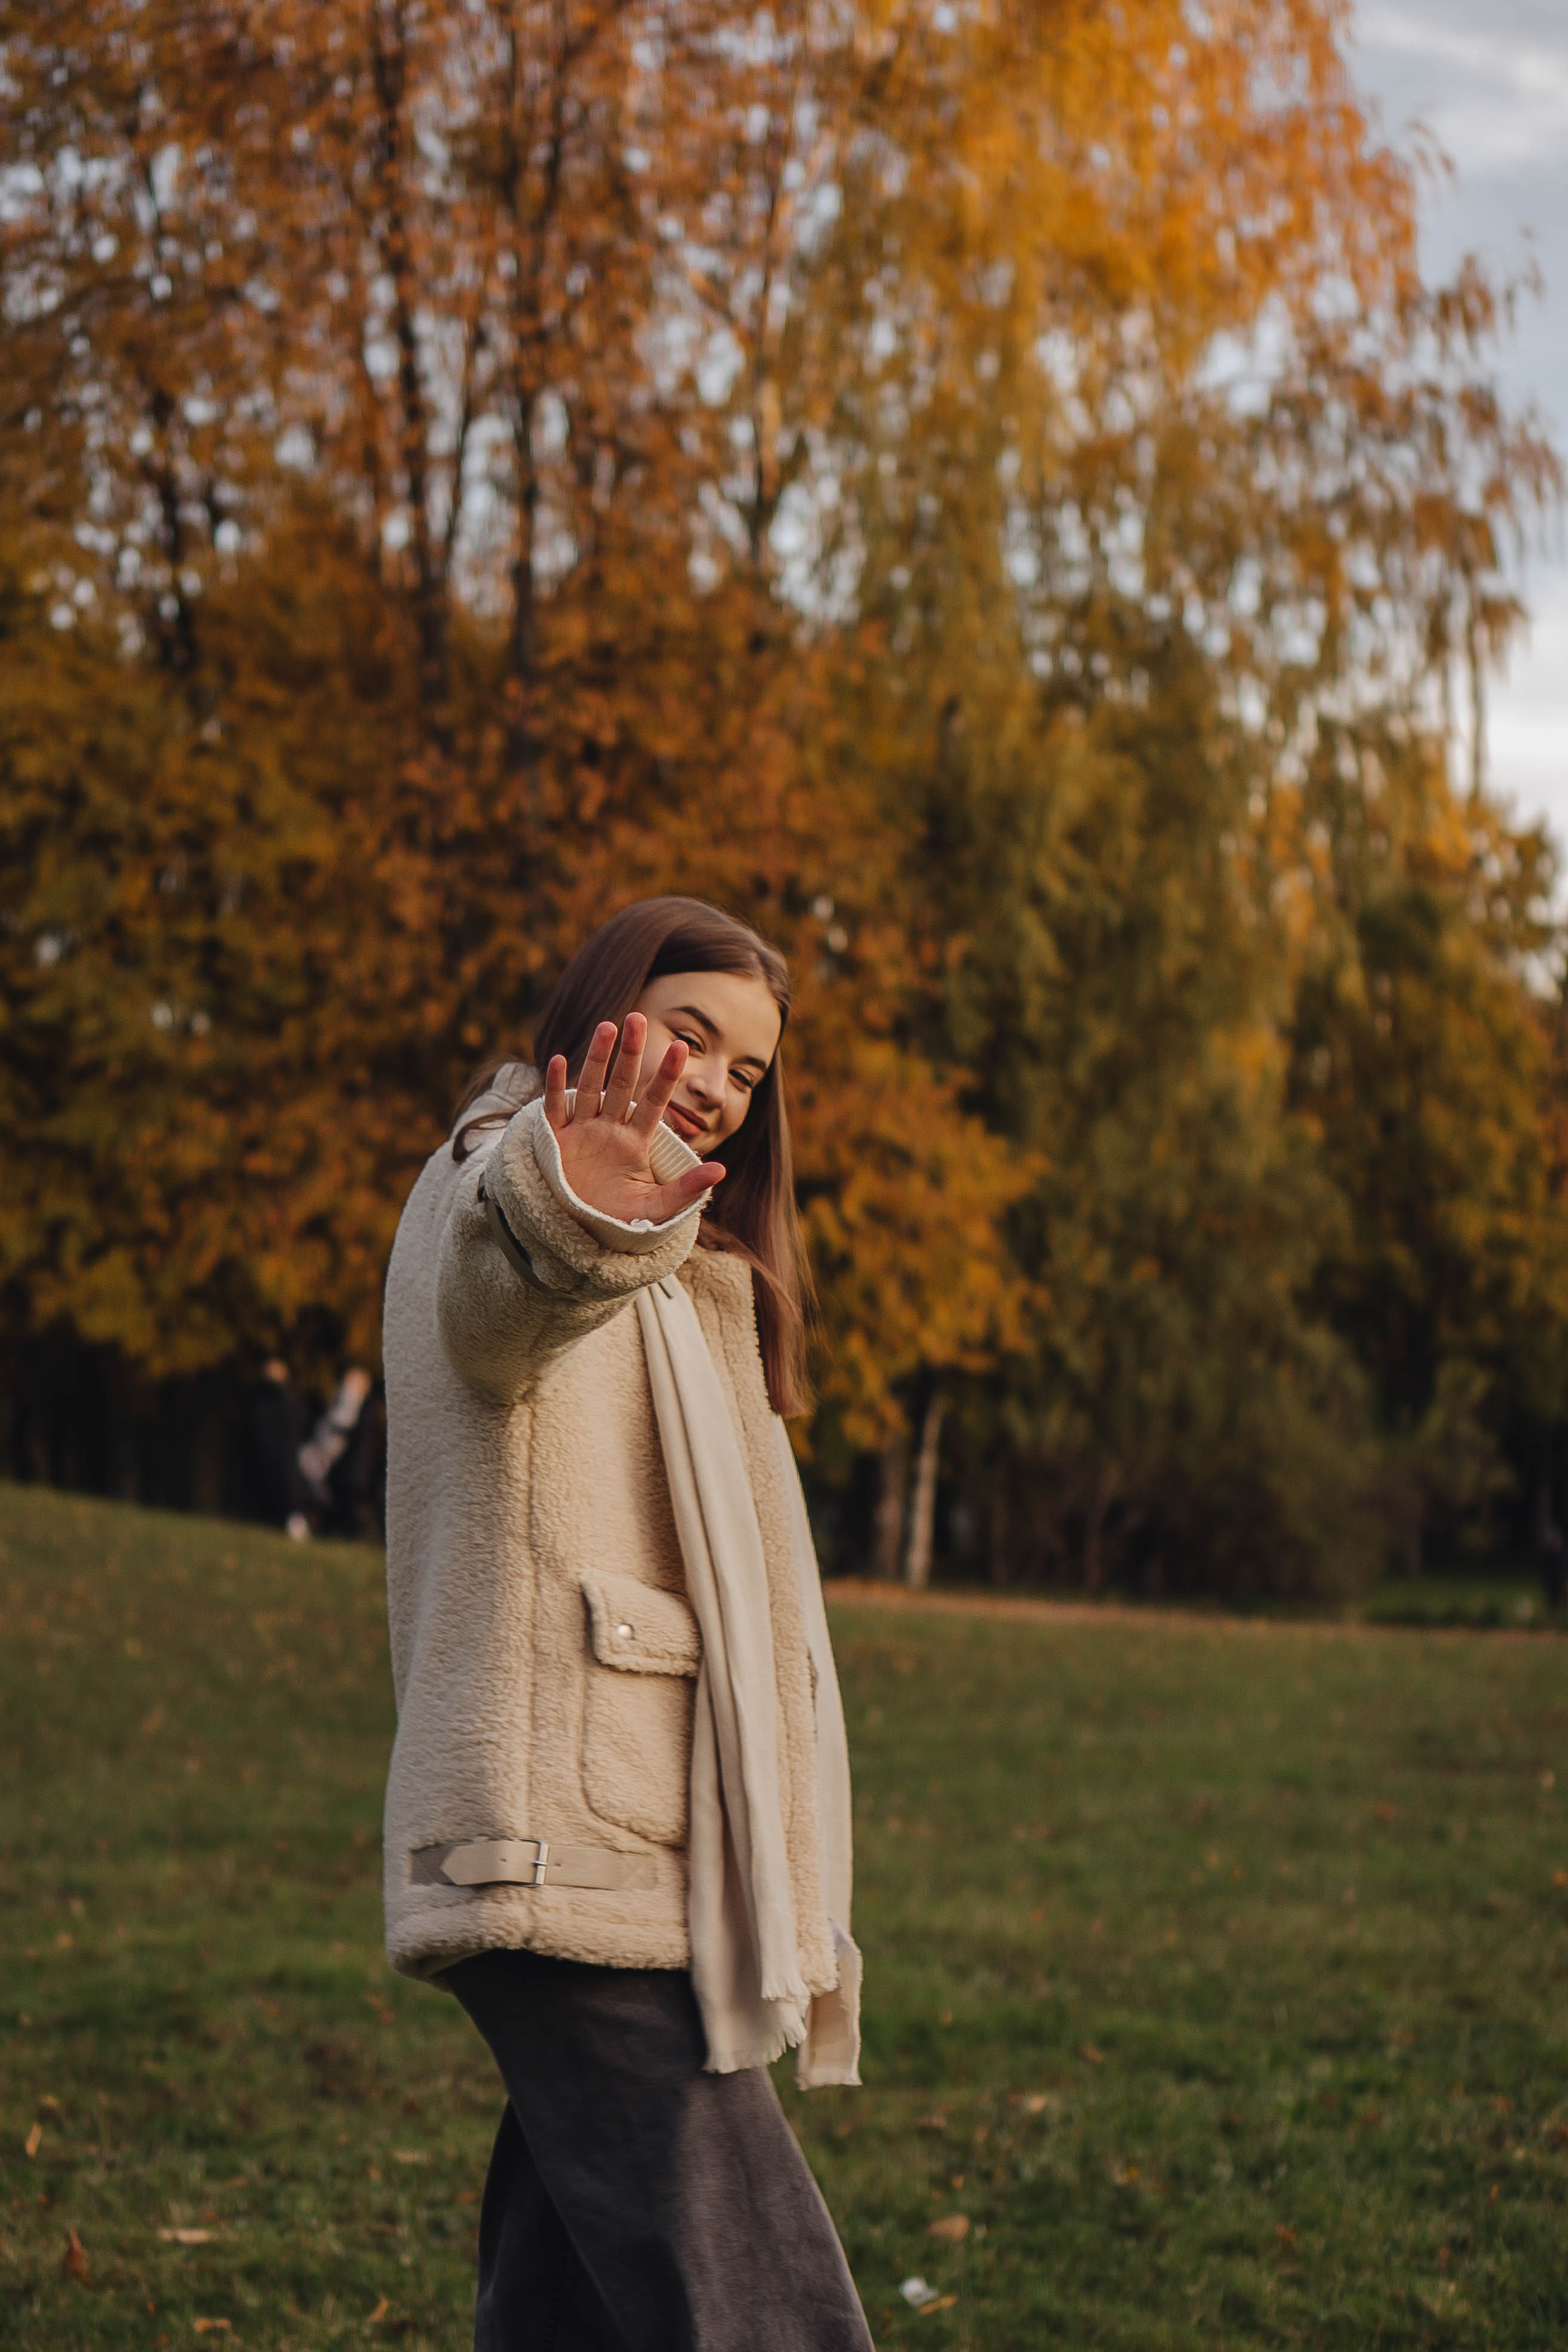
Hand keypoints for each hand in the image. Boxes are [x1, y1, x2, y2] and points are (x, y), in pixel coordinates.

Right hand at [543, 1015, 725, 1226]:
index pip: (654, 1101)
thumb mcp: (657, 1208)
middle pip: (622, 1084)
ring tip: (608, 1027)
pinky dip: (556, 1086)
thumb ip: (686, 1189)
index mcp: (635, 1141)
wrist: (578, 1237)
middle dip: (630, 1052)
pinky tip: (559, 1060)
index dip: (666, 1075)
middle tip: (638, 1017)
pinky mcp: (555, 1141)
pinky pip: (555, 1108)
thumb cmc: (618, 1223)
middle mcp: (609, 1129)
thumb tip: (721, 1170)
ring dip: (598, 1058)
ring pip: (590, 1087)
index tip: (681, 1047)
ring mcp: (581, 1132)